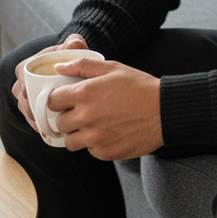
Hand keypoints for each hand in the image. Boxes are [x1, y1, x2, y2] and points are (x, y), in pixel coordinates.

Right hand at [12, 34, 88, 132]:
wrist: (65, 62)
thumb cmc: (66, 53)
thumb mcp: (71, 45)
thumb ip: (74, 41)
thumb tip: (76, 45)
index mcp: (25, 68)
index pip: (24, 86)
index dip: (34, 97)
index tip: (50, 104)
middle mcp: (20, 84)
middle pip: (25, 103)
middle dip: (37, 113)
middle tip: (54, 121)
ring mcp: (23, 97)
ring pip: (27, 113)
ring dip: (38, 122)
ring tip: (54, 128)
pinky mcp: (29, 107)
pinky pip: (31, 120)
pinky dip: (39, 126)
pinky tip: (51, 133)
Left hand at [48, 58, 162, 159]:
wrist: (164, 111)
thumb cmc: (139, 87)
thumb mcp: (112, 68)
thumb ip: (82, 65)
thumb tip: (59, 67)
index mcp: (85, 93)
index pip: (52, 101)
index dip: (56, 100)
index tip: (63, 100)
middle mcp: (86, 117)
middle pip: (58, 123)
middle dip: (66, 117)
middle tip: (79, 112)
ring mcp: (95, 137)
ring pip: (70, 142)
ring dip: (76, 134)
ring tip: (91, 125)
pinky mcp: (104, 152)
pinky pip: (89, 151)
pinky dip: (94, 144)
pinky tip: (108, 133)